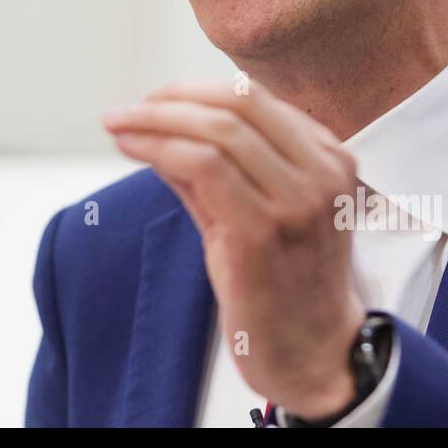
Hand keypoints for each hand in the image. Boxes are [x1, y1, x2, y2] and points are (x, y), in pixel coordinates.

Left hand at [103, 78, 366, 417]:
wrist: (317, 356)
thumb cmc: (287, 285)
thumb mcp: (262, 211)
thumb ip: (219, 167)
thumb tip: (161, 129)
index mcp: (329, 158)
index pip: (252, 98)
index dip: (193, 91)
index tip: (153, 101)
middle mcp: (321, 173)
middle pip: (235, 104)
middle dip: (169, 99)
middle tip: (127, 111)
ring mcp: (295, 202)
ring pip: (216, 130)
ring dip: (155, 121)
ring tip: (119, 126)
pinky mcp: (260, 233)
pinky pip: (201, 167)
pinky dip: (158, 149)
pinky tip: (132, 150)